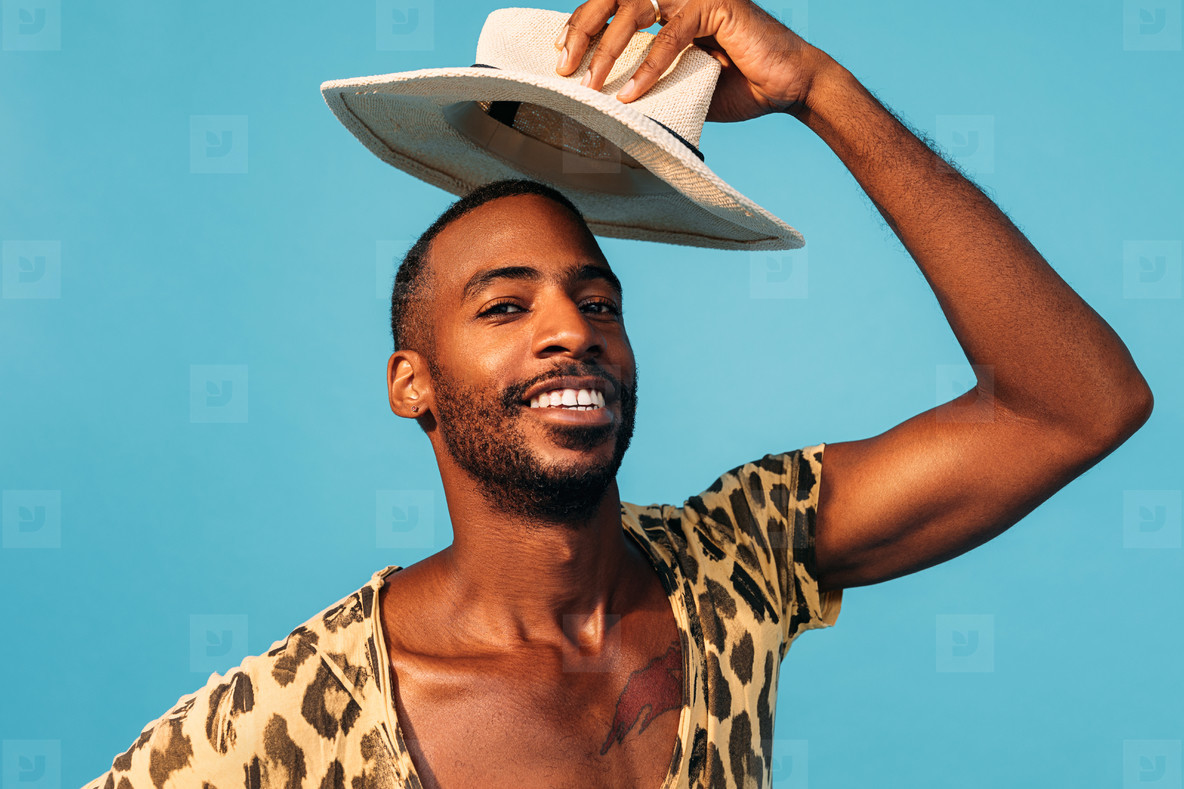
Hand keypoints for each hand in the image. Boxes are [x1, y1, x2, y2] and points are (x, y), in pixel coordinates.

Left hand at [554, 0, 833, 122]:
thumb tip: (601, 103)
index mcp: (666, 3)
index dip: (582, 22)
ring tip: (593, 84)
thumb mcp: (678, 84)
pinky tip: (631, 93)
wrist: (787, 88)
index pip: (612, 3)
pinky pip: (670, 35)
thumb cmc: (735, 87)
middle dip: (583, 29)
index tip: (559, 53)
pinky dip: (648, 66)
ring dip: (608, 48)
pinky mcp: (715, 5)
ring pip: (635, 9)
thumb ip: (645, 80)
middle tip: (565, 66)